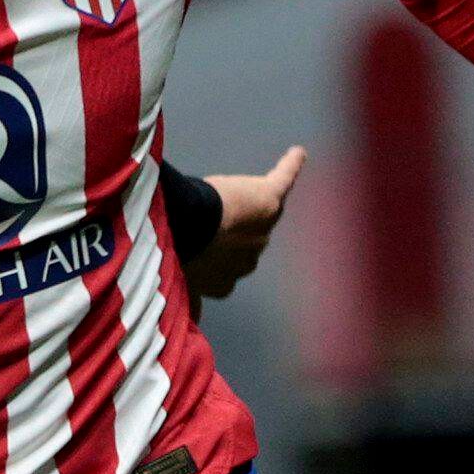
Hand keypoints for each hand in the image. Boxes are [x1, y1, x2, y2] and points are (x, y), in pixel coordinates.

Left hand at [181, 145, 306, 301]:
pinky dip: (290, 167)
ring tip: (235, 192)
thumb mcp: (176, 277)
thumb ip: (187, 296)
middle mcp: (248, 262)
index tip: (200, 253)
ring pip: (261, 219)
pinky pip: (283, 181)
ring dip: (249, 207)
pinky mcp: (270, 200)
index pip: (223, 277)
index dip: (213, 262)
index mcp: (223, 282)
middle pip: (244, 249)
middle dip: (229, 237)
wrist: (192, 226)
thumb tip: (193, 320)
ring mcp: (263, 230)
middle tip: (210, 222)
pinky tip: (297, 154)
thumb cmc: (176, 250)